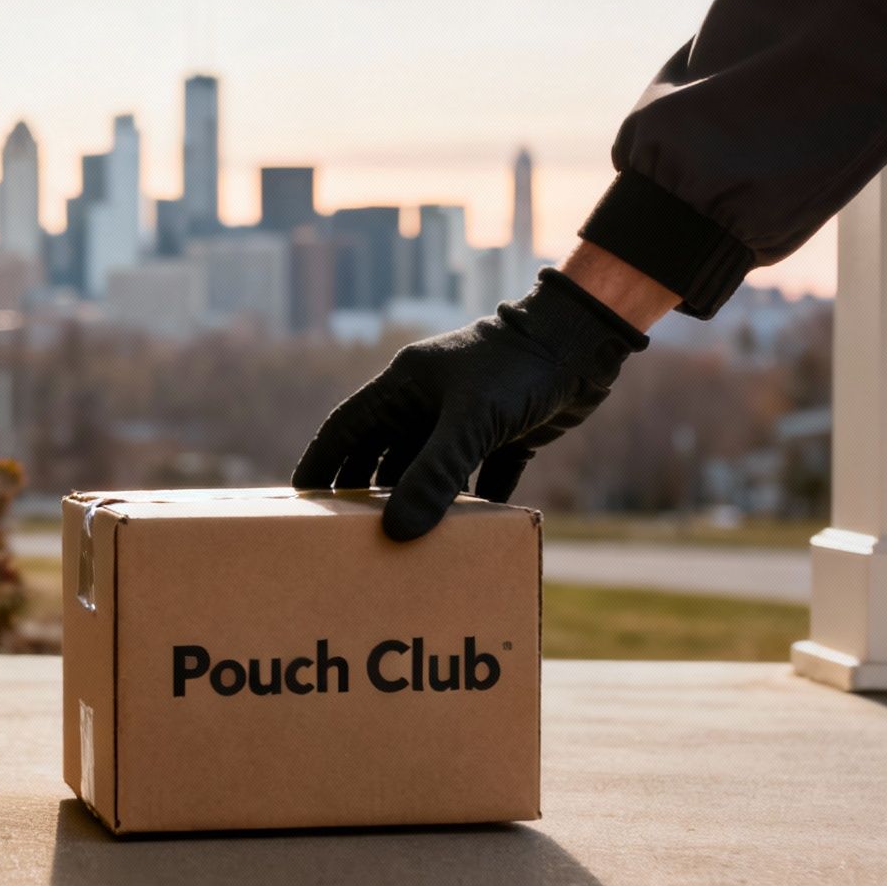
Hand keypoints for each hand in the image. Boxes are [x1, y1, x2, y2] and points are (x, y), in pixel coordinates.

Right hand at [292, 268, 649, 540]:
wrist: (584, 344)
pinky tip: (467, 535)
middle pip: (383, 453)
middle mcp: (431, 401)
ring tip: (401, 541)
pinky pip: (482, 477)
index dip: (322, 462)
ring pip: (430, 468)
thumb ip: (433, 475)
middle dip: (365, 491)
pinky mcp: (508, 434)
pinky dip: (475, 505)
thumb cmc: (518, 368)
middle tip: (348, 533)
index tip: (302, 498)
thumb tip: (397, 532)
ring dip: (420, 499)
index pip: (348, 427)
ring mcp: (469, 418)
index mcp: (406, 385)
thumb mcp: (471, 422)